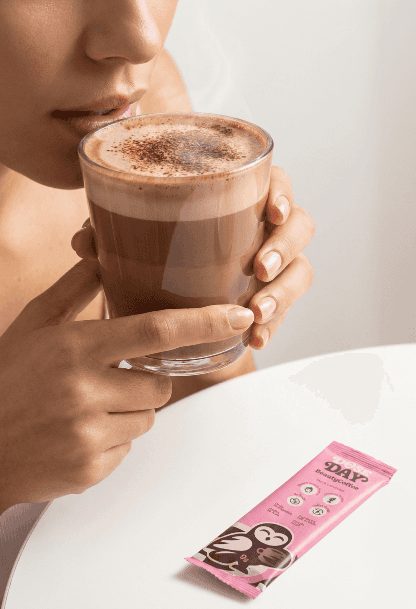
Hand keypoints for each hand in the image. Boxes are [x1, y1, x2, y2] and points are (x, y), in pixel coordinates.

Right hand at [0, 259, 253, 512]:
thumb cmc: (5, 379)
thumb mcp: (33, 325)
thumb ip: (74, 289)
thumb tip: (102, 254)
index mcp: (74, 347)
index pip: (155, 331)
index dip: (203, 322)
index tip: (236, 315)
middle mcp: (84, 390)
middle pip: (160, 384)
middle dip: (147, 380)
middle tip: (110, 379)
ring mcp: (88, 434)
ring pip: (148, 417)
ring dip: (129, 410)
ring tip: (86, 408)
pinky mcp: (90, 469)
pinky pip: (129, 447)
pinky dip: (113, 439)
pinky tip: (78, 433)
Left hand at [71, 165, 314, 352]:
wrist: (162, 290)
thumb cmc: (155, 248)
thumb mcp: (132, 238)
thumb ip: (110, 232)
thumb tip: (84, 241)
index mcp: (238, 198)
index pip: (276, 182)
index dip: (283, 194)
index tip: (272, 212)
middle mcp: (261, 228)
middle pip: (300, 226)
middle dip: (285, 249)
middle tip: (260, 270)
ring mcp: (271, 263)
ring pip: (301, 270)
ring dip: (285, 292)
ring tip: (258, 314)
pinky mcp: (268, 296)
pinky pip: (285, 309)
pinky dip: (274, 325)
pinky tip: (257, 339)